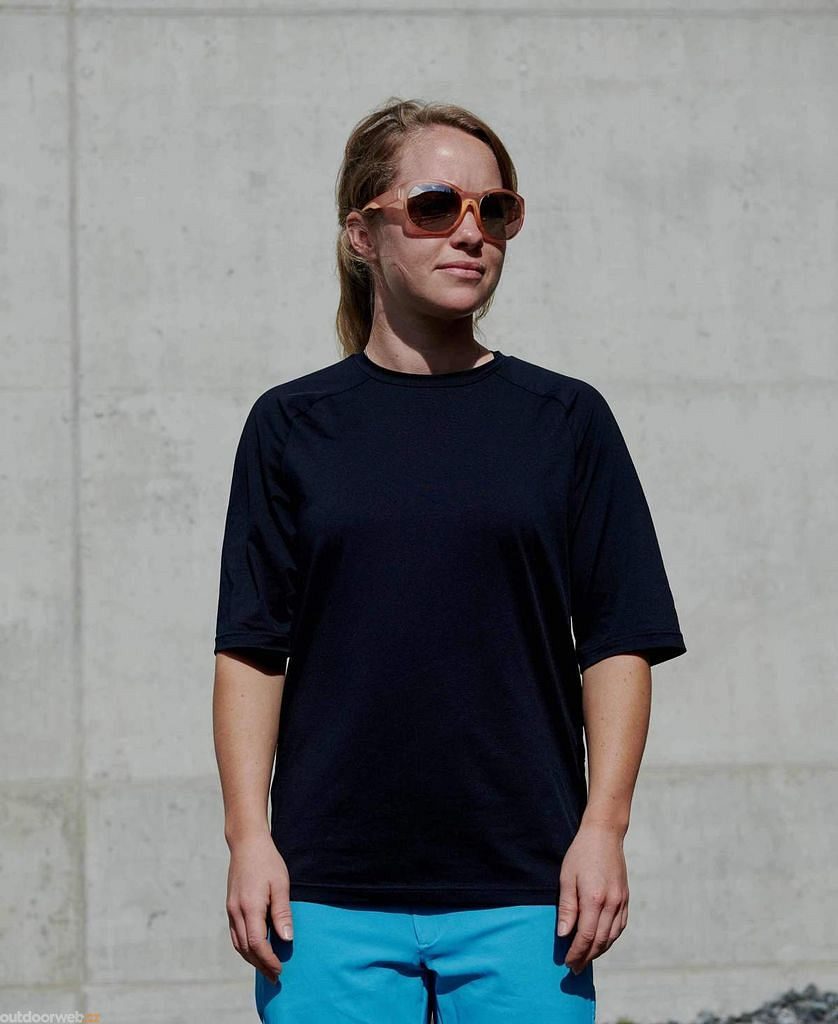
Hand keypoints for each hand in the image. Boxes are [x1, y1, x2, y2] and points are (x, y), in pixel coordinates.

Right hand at [225, 832, 294, 983]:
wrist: (246, 844)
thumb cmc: (267, 862)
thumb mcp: (280, 884)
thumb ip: (282, 912)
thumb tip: (287, 938)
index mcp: (250, 907)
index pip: (257, 943)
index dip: (268, 959)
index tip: (280, 969)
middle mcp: (236, 911)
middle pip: (246, 948)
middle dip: (260, 965)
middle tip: (275, 976)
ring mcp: (231, 909)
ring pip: (238, 944)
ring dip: (251, 959)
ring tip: (267, 968)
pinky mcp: (231, 906)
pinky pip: (235, 934)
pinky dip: (245, 947)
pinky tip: (256, 950)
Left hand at [556, 819, 628, 973]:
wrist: (604, 835)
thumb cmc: (580, 854)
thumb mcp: (566, 877)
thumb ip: (567, 907)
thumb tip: (563, 935)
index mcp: (594, 899)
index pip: (586, 936)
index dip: (576, 952)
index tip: (567, 963)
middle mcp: (611, 903)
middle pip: (600, 940)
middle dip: (587, 957)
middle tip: (574, 968)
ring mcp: (621, 901)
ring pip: (612, 936)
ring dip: (599, 951)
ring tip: (586, 959)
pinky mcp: (625, 898)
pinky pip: (620, 926)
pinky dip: (610, 939)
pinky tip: (601, 943)